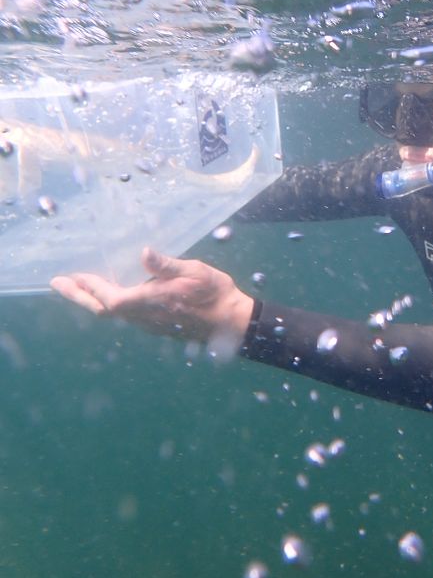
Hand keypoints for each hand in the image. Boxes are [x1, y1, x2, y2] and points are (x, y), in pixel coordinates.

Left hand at [50, 247, 254, 346]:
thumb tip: (144, 253)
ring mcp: (149, 323)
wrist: (231, 322)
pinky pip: (124, 314)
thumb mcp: (195, 271)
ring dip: (91, 299)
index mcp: (152, 302)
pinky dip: (108, 303)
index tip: (71, 276)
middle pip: (103, 310)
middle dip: (78, 296)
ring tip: (77, 286)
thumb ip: (167, 264)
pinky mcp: (155, 324)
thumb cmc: (215, 293)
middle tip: (58, 283)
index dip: (89, 288)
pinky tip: (109, 293)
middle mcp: (145, 316)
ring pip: (112, 313)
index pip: (111, 298)